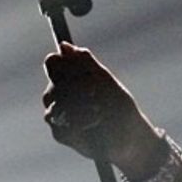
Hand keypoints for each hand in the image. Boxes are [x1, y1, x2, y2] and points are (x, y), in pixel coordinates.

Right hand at [42, 42, 162, 173]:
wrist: (129, 136)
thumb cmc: (118, 106)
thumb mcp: (106, 81)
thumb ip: (86, 63)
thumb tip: (64, 46)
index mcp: (68, 77)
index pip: (52, 63)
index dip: (63, 64)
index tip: (84, 71)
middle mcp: (58, 95)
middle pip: (52, 85)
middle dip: (76, 87)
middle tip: (95, 91)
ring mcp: (57, 114)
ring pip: (54, 106)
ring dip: (79, 106)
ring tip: (99, 108)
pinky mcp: (61, 133)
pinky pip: (61, 126)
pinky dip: (80, 122)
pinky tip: (95, 122)